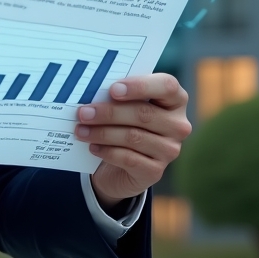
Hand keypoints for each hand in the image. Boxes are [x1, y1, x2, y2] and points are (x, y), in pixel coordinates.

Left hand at [75, 73, 190, 210]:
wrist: (122, 163)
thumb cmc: (123, 121)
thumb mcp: (123, 104)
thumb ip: (117, 94)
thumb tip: (91, 90)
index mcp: (175, 99)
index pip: (167, 86)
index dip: (140, 86)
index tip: (113, 89)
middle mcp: (178, 125)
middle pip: (144, 114)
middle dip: (109, 112)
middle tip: (83, 113)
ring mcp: (169, 150)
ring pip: (133, 137)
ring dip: (102, 133)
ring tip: (80, 130)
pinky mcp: (155, 171)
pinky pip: (129, 159)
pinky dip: (107, 152)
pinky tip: (92, 147)